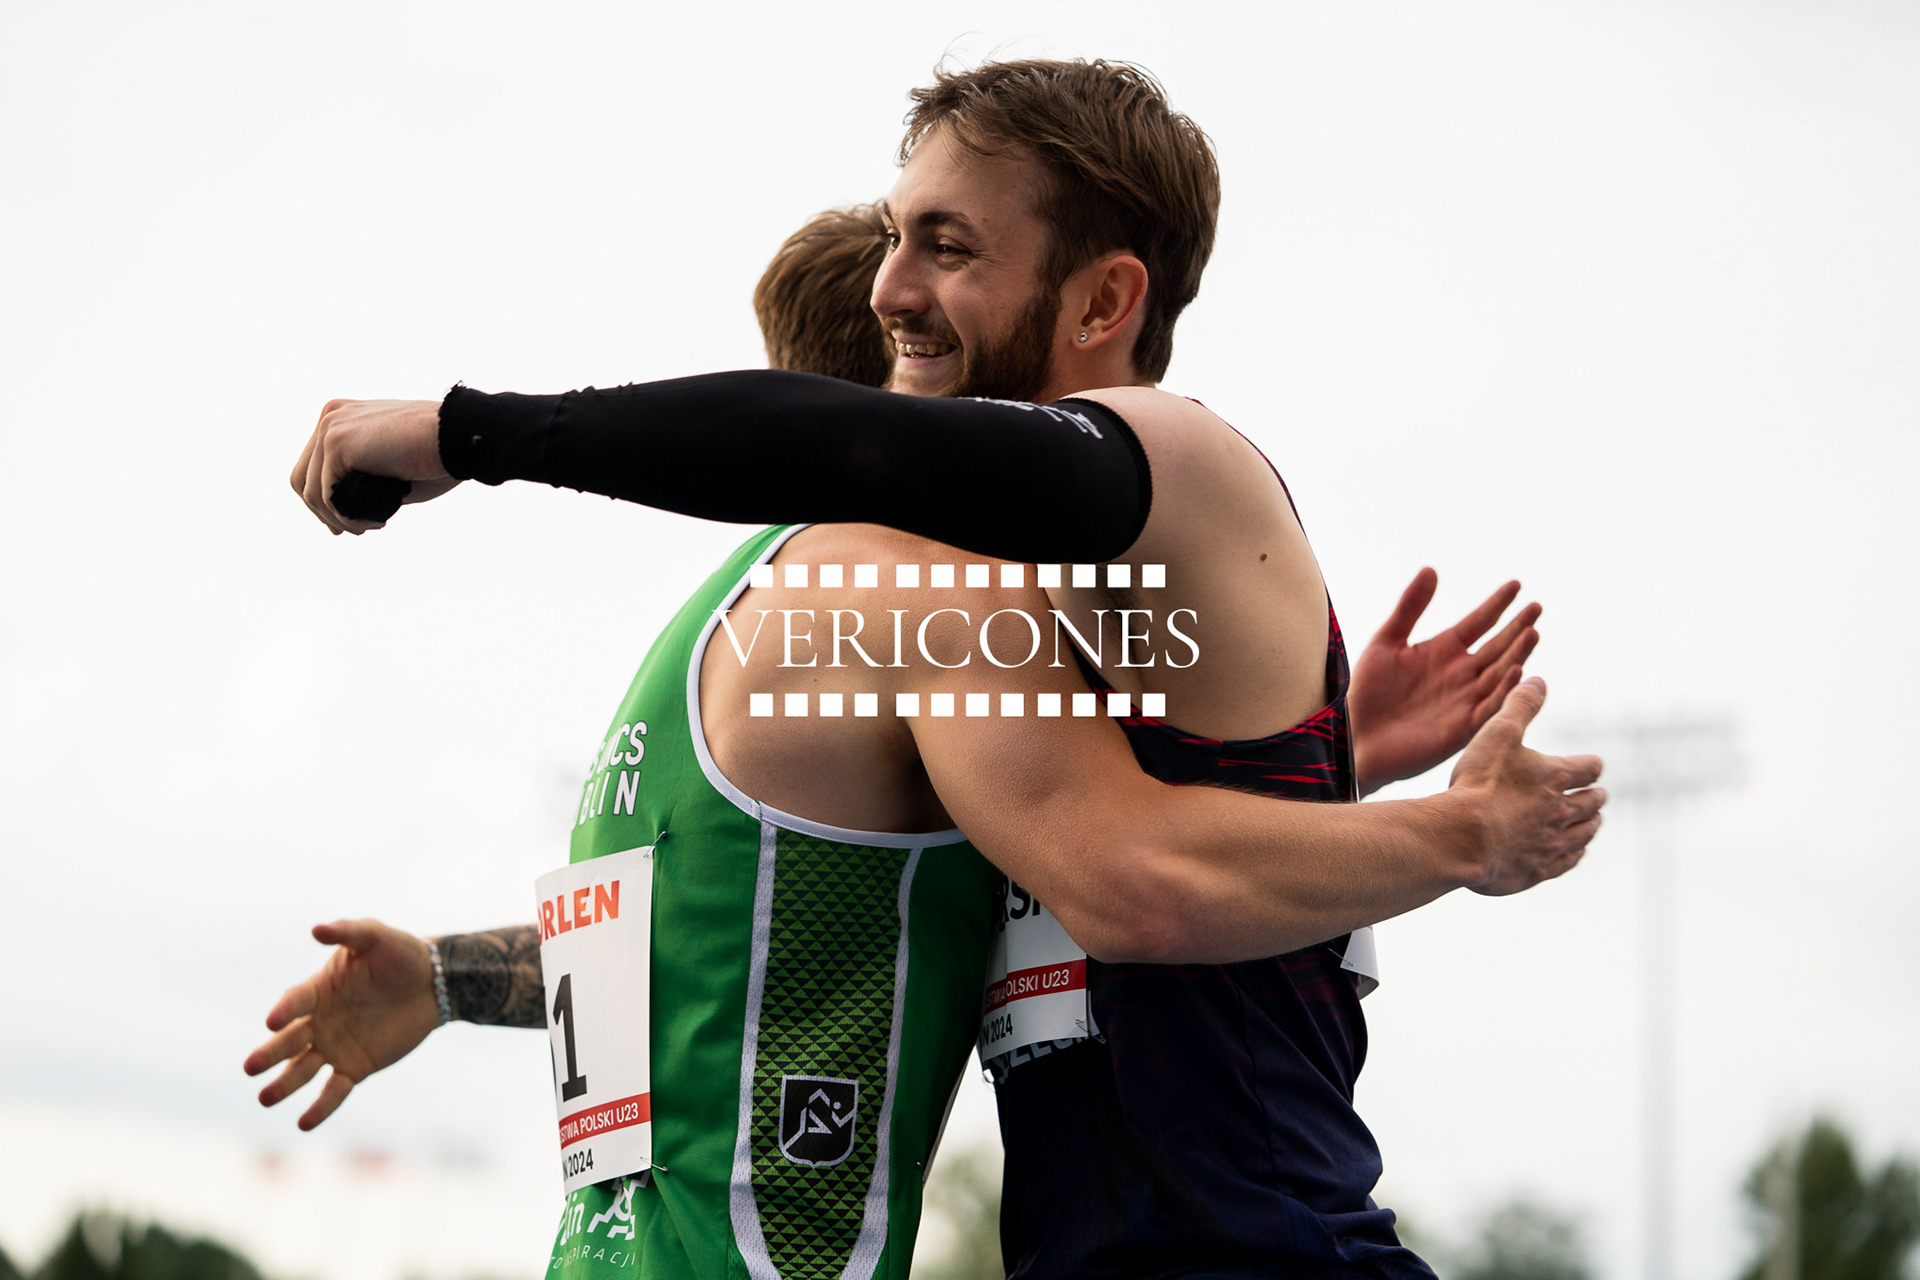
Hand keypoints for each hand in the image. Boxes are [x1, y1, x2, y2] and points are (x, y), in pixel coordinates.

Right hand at [243, 919, 441, 1129]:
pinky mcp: (356, 1067)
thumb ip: (348, 932)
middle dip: (270, 1054)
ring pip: (303, 1069)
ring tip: (264, 1099)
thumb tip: (316, 929)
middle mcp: (320, 1021)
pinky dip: (320, 1107)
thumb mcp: (376, 936)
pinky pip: (335, 1090)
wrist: (433, 982)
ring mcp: (335, 1046)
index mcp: (319, 990)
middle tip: (250, 1068)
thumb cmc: (400, 954)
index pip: (295, 1001)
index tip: (272, 1021)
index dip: (285, 1010)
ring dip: (284, 1084)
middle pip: (290, 1040)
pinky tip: (303, 1123)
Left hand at [290, 398, 459, 534]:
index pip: (314, 466)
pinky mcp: (337, 443)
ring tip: (371, 527)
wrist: (458, 438)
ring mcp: (331, 427)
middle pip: (303, 478)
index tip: (345, 524)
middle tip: (353, 531)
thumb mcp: (390, 468)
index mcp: (343, 417)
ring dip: (339, 519)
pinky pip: (327, 495)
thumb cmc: (435, 455)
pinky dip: (347, 518)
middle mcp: (331, 416)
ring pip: (312, 491)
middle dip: (323, 513)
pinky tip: (374, 522)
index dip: (323, 501)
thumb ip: (364, 481)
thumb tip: (342, 515)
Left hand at [1348, 568, 1541, 792]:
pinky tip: (1515, 670)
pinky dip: (1504, 690)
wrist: (1356, 737)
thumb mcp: (1387, 641)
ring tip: (1531, 632)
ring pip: (1499, 673)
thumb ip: (1410, 607)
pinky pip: (1489, 707)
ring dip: (1517, 654)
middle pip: (1498, 646)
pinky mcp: (1463, 727)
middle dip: (1518, 627)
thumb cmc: (1368, 691)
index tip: (1516, 584)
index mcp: (1445, 650)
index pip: (1479, 622)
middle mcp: (1462, 673)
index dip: (1497, 604)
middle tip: (1536, 607)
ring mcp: (1465, 699)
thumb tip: (1431, 568)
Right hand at [1447, 678, 1604, 895]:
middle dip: (1595, 796)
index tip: (1590, 765)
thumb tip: (1539, 680)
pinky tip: (1573, 851)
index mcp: (1556, 777)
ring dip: (1591, 824)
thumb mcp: (1497, 733)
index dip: (1590, 764)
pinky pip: (1568, 862)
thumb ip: (1520, 705)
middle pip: (1593, 802)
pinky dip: (1575, 854)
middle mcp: (1561, 811)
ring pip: (1586, 833)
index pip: (1589, 767)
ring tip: (1592, 821)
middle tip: (1596, 794)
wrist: (1461, 838)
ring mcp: (1551, 843)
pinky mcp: (1538, 870)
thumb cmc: (1477, 784)